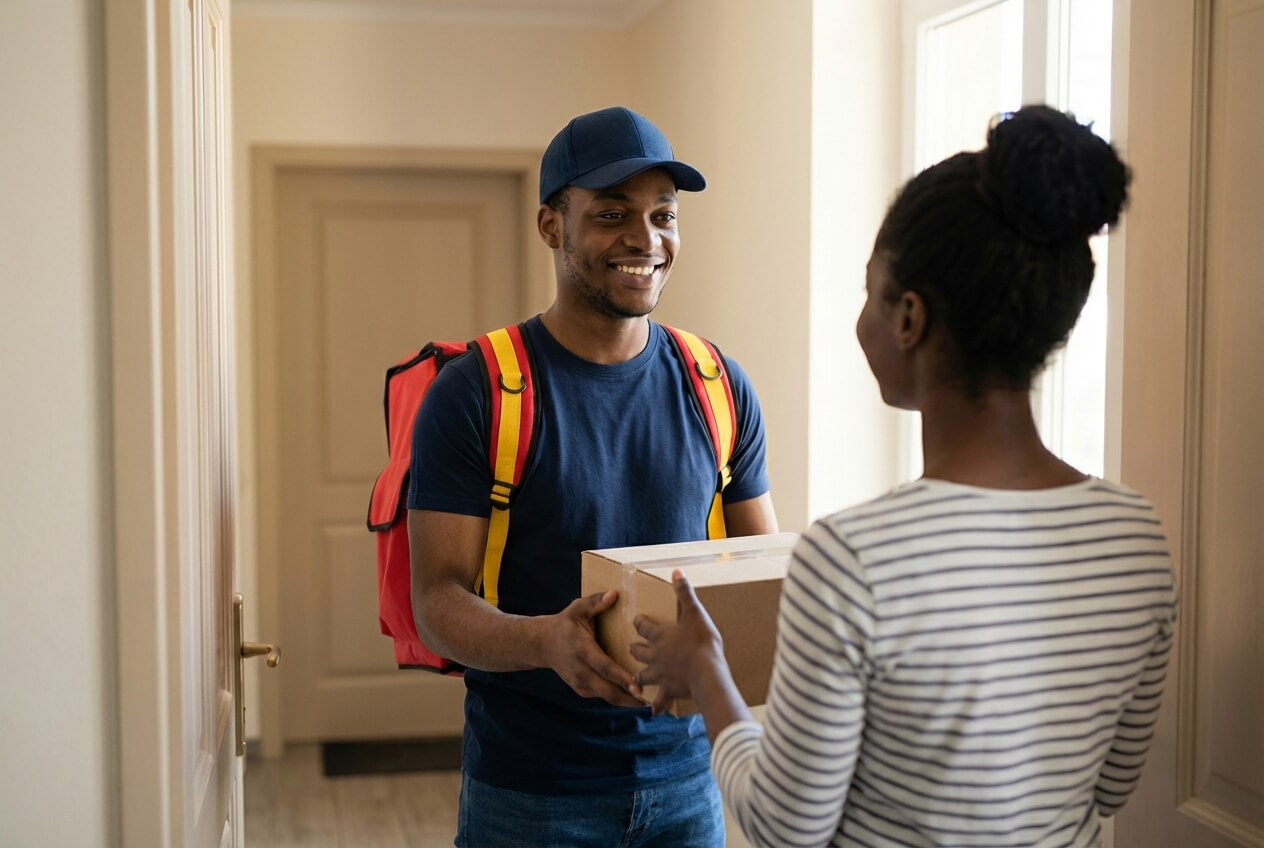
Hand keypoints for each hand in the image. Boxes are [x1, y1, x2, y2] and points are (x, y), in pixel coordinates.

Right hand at [540, 590, 642, 707]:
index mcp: (582, 650)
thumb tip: (614, 594)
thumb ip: (595, 602)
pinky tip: (634, 698)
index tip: (638, 687)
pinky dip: (617, 698)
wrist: (543, 644)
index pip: (604, 667)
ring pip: (605, 697)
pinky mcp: (581, 689)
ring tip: (648, 703)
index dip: (622, 679)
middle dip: (628, 698)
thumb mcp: (577, 608)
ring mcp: (579, 682)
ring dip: (625, 701)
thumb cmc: (565, 624)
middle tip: (650, 702)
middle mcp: (580, 670)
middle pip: (606, 690)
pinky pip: (601, 696)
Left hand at [630, 570, 728, 714]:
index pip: (643, 626)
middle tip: (632, 647)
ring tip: (636, 678)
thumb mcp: (694, 612)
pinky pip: (660, 700)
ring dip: (639, 676)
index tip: (637, 620)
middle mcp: (655, 655)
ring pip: (643, 675)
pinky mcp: (669, 690)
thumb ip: (684, 592)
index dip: (640, 622)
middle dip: (635, 648)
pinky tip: (654, 710)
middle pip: (638, 651)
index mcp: (659, 635)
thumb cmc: (701, 641)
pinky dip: (657, 705)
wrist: (706, 673)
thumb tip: (676, 571)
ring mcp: (660, 674)